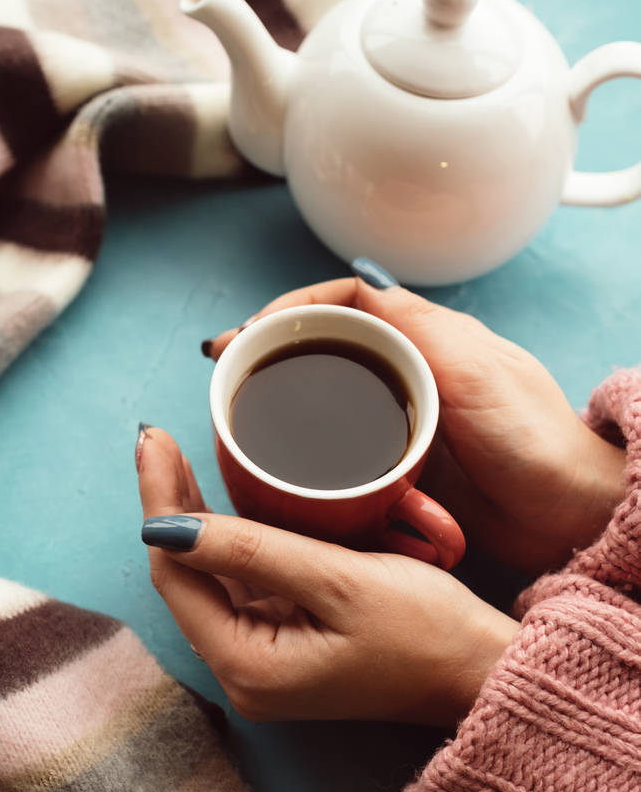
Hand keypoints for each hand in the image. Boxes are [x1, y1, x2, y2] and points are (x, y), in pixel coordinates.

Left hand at [137, 427, 516, 724]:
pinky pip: (241, 585)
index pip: (176, 574)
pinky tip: (221, 503)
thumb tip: (164, 527)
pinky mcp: (285, 644)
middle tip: (159, 439)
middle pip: (185, 577)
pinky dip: (230, 542)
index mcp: (248, 666)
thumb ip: (253, 551)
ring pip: (210, 578)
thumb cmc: (426, 629)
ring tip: (178, 459)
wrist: (479, 669)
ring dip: (195, 521)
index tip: (154, 442)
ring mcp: (264, 660)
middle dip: (170, 507)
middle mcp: (244, 672)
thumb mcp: (339, 581)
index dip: (159, 504)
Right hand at [205, 276, 624, 573]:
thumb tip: (362, 279)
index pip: (342, 305)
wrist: (564, 512)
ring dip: (283, 402)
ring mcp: (401, 420)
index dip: (287, 312)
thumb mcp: (475, 368)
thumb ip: (417, 326)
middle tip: (227, 374)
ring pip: (326, 398)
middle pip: (324, 349)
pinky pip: (340, 451)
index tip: (245, 334)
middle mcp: (408, 373)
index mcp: (425, 339)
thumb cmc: (533, 439)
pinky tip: (284, 466)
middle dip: (272, 355)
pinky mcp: (400, 467)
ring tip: (241, 417)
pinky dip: (307, 452)